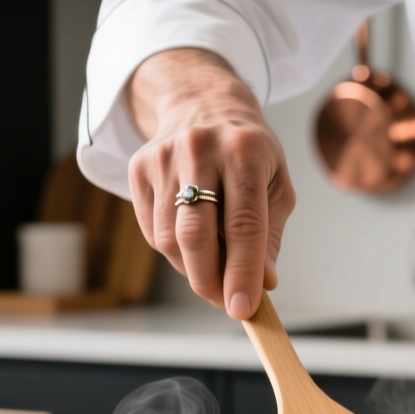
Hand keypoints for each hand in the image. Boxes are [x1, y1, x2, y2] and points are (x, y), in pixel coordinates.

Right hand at [127, 48, 295, 318]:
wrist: (203, 105)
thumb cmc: (249, 153)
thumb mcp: (276, 185)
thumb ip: (270, 236)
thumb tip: (264, 283)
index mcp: (244, 151)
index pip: (243, 225)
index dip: (243, 272)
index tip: (243, 308)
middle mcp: (200, 148)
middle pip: (196, 234)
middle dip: (209, 280)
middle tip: (224, 303)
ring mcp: (163, 156)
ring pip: (169, 238)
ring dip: (192, 269)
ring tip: (213, 271)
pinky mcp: (138, 167)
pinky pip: (152, 230)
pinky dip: (173, 252)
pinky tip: (192, 248)